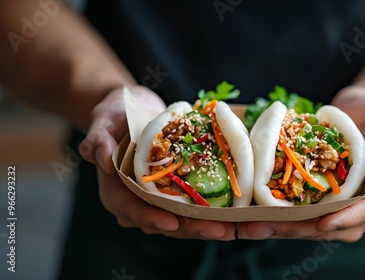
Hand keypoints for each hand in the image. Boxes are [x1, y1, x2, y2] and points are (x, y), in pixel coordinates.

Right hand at [79, 86, 235, 239]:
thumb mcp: (103, 121)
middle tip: (221, 230)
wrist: (132, 110)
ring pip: (183, 220)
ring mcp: (159, 200)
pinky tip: (235, 213)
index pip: (133, 211)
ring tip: (234, 227)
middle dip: (193, 228)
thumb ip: (98, 138)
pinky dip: (213, 210)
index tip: (173, 222)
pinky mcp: (176, 192)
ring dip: (208, 225)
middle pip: (165, 221)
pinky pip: (194, 206)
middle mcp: (138, 202)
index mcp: (116, 192)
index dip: (152, 218)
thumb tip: (100, 158)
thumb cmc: (114, 115)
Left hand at [238, 85, 364, 240]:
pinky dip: (276, 221)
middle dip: (300, 228)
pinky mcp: (320, 207)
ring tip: (250, 228)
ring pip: (313, 228)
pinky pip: (300, 220)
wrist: (354, 117)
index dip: (349, 217)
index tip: (323, 223)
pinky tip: (250, 221)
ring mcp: (342, 210)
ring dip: (281, 229)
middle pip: (335, 225)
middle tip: (268, 227)